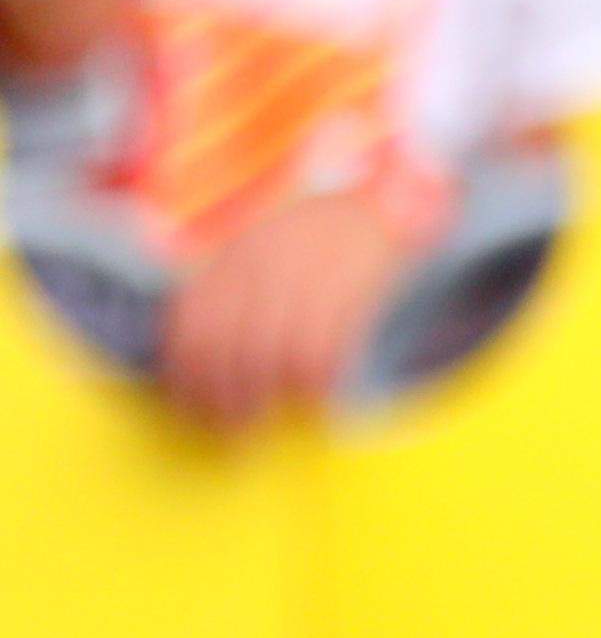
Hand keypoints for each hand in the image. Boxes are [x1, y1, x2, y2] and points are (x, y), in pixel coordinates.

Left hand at [156, 189, 424, 430]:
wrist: (377, 207)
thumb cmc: (315, 238)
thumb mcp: (255, 253)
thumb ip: (226, 295)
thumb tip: (199, 356)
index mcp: (231, 260)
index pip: (191, 327)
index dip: (187, 377)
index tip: (192, 410)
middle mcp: (259, 269)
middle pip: (227, 347)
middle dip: (223, 398)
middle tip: (230, 431)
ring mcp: (303, 281)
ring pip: (270, 355)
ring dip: (265, 397)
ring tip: (266, 422)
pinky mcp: (346, 296)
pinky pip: (321, 353)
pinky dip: (312, 386)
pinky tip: (311, 400)